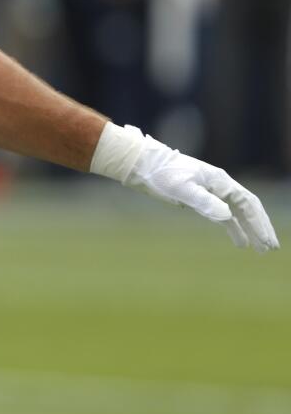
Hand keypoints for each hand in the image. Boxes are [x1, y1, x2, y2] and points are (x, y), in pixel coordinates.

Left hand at [92, 123, 278, 251]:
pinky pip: (223, 215)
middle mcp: (219, 185)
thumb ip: (204, 202)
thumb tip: (228, 216)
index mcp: (220, 181)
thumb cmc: (161, 174)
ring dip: (249, 229)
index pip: (247, 204)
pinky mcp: (200, 198)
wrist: (142, 165)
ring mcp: (210, 191)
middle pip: (247, 208)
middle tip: (270, 248)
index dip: (259, 223)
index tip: (266, 241)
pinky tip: (239, 241)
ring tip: (259, 249)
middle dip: (260, 227)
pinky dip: (233, 227)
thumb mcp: (181, 189)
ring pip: (237, 213)